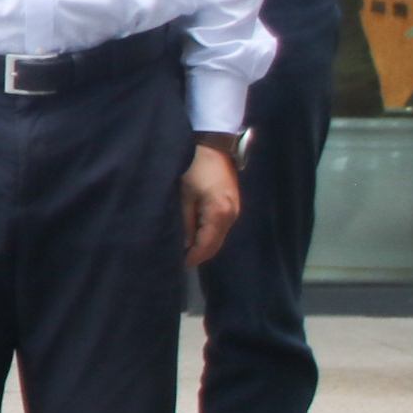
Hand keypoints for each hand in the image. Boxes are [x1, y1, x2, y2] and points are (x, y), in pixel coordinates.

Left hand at [181, 139, 242, 269]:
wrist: (215, 148)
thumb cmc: (195, 169)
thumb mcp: (184, 195)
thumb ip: (185, 222)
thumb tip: (183, 245)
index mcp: (219, 214)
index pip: (206, 245)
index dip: (192, 257)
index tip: (178, 264)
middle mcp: (231, 216)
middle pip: (215, 245)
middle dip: (198, 254)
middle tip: (179, 260)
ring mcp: (234, 212)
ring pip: (218, 238)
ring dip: (204, 246)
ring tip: (185, 250)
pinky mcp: (233, 207)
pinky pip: (221, 229)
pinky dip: (209, 236)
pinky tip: (195, 236)